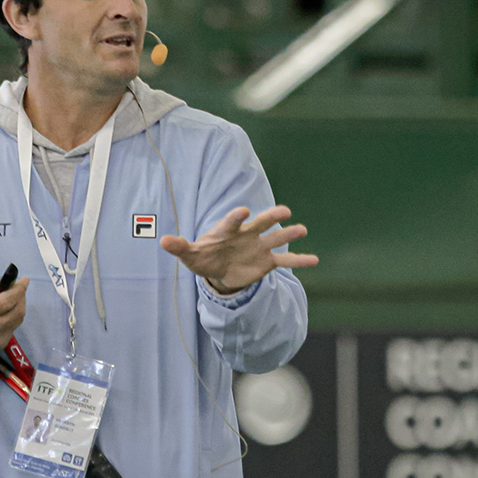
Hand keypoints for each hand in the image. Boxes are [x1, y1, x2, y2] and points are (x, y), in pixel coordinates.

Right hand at [0, 271, 28, 351]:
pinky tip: (7, 311)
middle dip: (20, 295)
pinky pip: (15, 326)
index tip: (24, 280)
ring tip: (12, 297)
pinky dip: (14, 315)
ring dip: (19, 304)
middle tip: (19, 286)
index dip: (17, 290)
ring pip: (18, 319)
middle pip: (15, 311)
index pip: (4, 301)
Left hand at [159, 205, 318, 294]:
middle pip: (260, 224)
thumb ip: (179, 246)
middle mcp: (246, 235)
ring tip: (303, 229)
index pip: (232, 221)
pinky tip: (315, 259)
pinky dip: (299, 260)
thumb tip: (162, 241)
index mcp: (227, 231)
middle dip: (271, 218)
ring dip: (289, 234)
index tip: (244, 210)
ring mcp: (258, 247)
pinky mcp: (266, 262)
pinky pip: (285, 261)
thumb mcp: (189, 254)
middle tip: (285, 211)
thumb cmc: (203, 255)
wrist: (218, 267)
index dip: (237, 216)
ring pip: (276, 239)